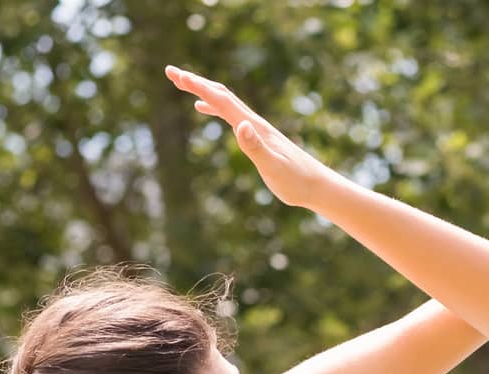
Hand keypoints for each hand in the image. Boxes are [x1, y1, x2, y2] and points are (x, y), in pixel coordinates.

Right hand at [165, 65, 337, 210]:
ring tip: (182, 83)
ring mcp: (257, 129)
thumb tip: (241, 125)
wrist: (318, 186)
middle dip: (196, 82)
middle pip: (222, 94)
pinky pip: (231, 115)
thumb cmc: (296, 181)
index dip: (198, 86)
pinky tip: (203, 108)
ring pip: (226, 102)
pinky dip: (214, 106)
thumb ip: (255, 147)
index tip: (176, 75)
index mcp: (254, 127)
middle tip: (171, 72)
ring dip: (203, 91)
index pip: (222, 101)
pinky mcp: (259, 137)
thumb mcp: (273, 168)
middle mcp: (254, 123)